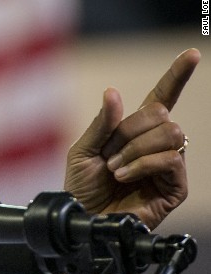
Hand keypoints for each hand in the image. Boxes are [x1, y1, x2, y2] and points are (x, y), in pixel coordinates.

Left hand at [64, 48, 199, 228]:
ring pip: (171, 134)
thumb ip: (101, 124)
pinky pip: (172, 159)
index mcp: (134, 132)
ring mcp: (168, 166)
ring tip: (115, 169)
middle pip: (163, 115)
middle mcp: (156, 145)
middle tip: (109, 156)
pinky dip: (144, 163)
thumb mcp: (83, 151)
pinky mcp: (175, 187)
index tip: (192, 54)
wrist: (82, 219)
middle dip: (130, 132)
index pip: (162, 98)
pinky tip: (125, 176)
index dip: (177, 76)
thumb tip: (114, 92)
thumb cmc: (81, 188)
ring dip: (136, 149)